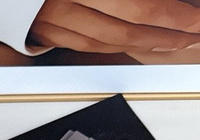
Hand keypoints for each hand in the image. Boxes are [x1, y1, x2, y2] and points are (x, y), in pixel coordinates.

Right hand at [28, 0, 199, 53]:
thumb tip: (163, 1)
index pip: (138, 4)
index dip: (173, 13)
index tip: (196, 17)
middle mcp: (63, 3)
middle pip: (125, 28)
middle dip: (167, 34)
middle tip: (194, 33)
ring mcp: (51, 20)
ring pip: (105, 42)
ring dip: (145, 45)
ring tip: (173, 42)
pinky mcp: (43, 30)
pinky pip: (84, 45)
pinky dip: (113, 47)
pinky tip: (135, 44)